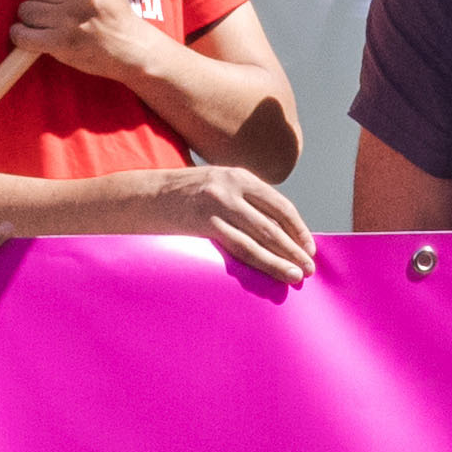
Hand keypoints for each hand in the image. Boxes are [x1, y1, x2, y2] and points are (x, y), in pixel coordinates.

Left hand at [10, 0, 158, 81]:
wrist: (131, 49)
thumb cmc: (115, 8)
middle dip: (43, 2)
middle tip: (59, 13)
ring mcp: (71, 18)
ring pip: (27, 10)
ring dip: (33, 20)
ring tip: (50, 25)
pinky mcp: (62, 42)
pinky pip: (23, 34)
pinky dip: (21, 36)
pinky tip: (30, 37)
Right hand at [157, 162, 317, 284]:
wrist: (141, 196)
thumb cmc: (181, 196)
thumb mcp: (215, 185)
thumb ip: (241, 200)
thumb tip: (273, 229)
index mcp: (238, 176)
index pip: (279, 204)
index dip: (297, 227)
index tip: (309, 246)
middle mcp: (232, 187)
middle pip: (273, 223)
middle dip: (294, 247)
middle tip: (310, 267)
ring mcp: (218, 205)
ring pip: (259, 239)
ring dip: (282, 259)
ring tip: (298, 274)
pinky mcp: (203, 223)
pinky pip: (238, 247)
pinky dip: (259, 262)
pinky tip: (271, 271)